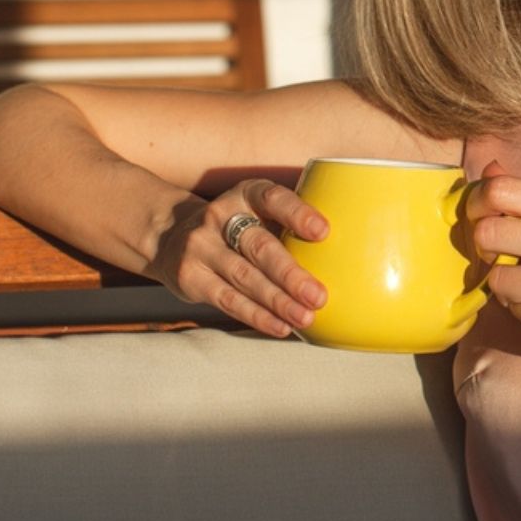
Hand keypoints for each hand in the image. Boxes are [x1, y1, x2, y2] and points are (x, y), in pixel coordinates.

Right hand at [150, 179, 328, 337]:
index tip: (323, 232)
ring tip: (306, 317)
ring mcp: (201, 246)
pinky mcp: (190, 276)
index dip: (297, 214)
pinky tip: (281, 326)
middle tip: (319, 296)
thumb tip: (348, 255)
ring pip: (244, 277)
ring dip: (278, 301)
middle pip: (259, 246)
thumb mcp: (257, 212)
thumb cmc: (238, 227)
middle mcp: (220, 215)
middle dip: (291, 274)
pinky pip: (228, 299)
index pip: (272, 197)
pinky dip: (257, 315)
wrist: (172, 236)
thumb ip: (290, 224)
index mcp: (246, 194)